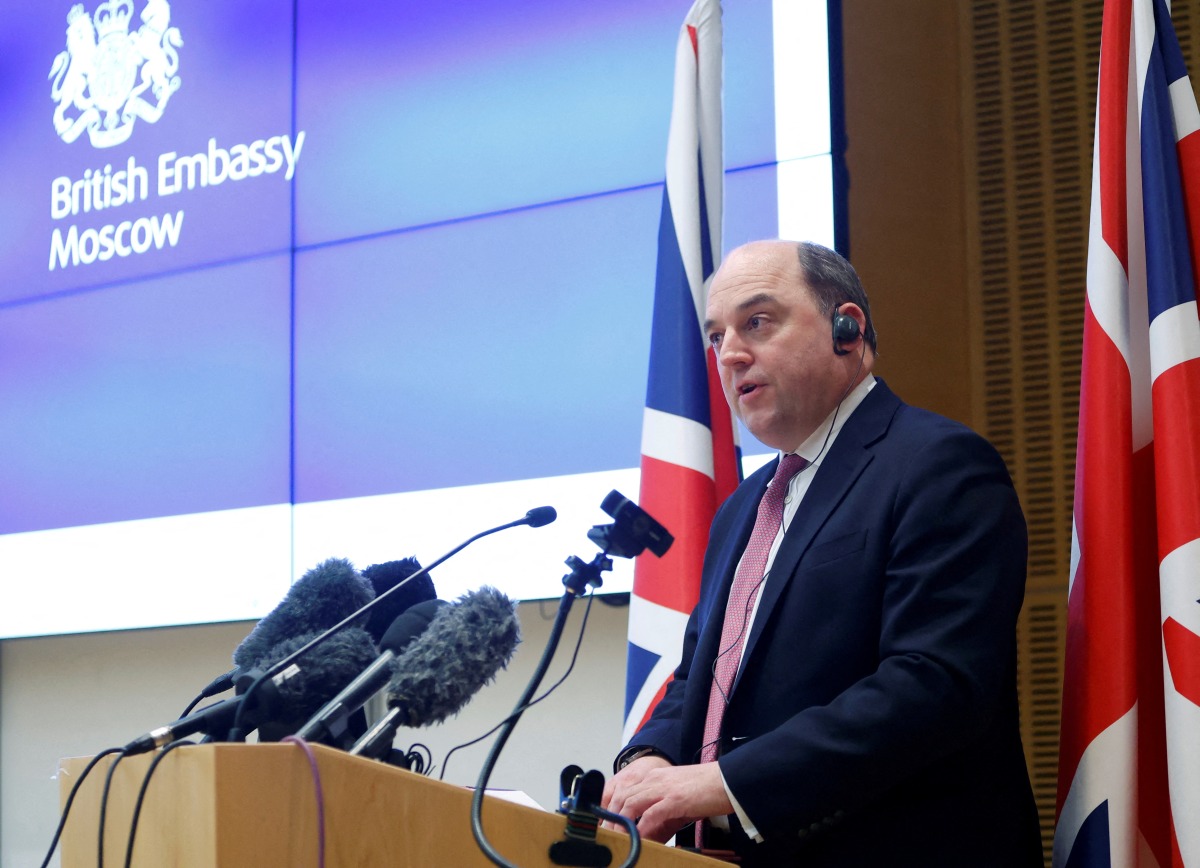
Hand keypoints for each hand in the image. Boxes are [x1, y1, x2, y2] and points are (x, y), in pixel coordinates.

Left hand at [601, 758, 732, 843]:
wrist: (729, 781)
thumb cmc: (706, 791)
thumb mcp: (677, 802)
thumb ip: (660, 818)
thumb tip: (646, 837)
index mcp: (653, 777)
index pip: (622, 792)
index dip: (610, 810)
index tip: (605, 826)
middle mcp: (653, 780)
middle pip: (620, 798)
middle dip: (610, 819)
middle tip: (606, 838)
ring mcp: (663, 788)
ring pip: (629, 805)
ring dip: (620, 825)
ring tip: (616, 841)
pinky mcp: (674, 799)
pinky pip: (650, 815)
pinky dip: (641, 829)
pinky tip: (638, 840)